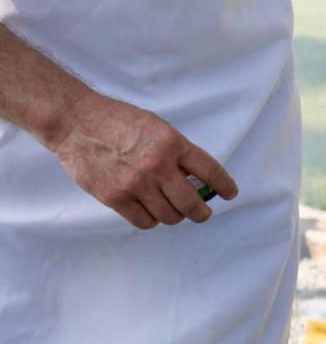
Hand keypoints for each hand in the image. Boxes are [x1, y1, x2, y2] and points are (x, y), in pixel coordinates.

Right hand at [50, 93, 237, 228]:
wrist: (77, 122)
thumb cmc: (119, 122)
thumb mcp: (158, 128)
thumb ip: (178, 152)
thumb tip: (197, 180)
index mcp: (172, 144)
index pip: (210, 171)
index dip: (224, 186)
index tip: (230, 193)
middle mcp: (157, 166)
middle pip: (192, 203)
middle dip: (202, 212)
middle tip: (202, 213)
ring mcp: (136, 184)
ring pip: (169, 216)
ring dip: (175, 215)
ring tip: (171, 208)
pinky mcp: (115, 197)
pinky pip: (144, 222)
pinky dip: (151, 220)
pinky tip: (150, 210)